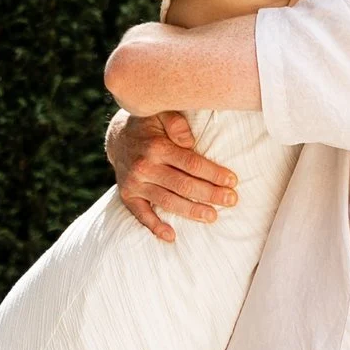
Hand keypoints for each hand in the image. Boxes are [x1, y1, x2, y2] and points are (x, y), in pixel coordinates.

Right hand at [106, 108, 238, 243]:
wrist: (117, 137)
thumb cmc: (149, 124)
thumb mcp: (161, 113)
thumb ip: (176, 124)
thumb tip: (190, 141)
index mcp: (156, 147)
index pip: (191, 164)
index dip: (213, 174)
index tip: (232, 181)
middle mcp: (144, 167)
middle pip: (183, 185)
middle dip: (210, 194)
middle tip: (231, 200)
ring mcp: (135, 184)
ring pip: (168, 201)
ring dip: (191, 211)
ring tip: (212, 216)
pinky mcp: (127, 195)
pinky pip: (141, 214)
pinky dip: (155, 227)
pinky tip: (171, 236)